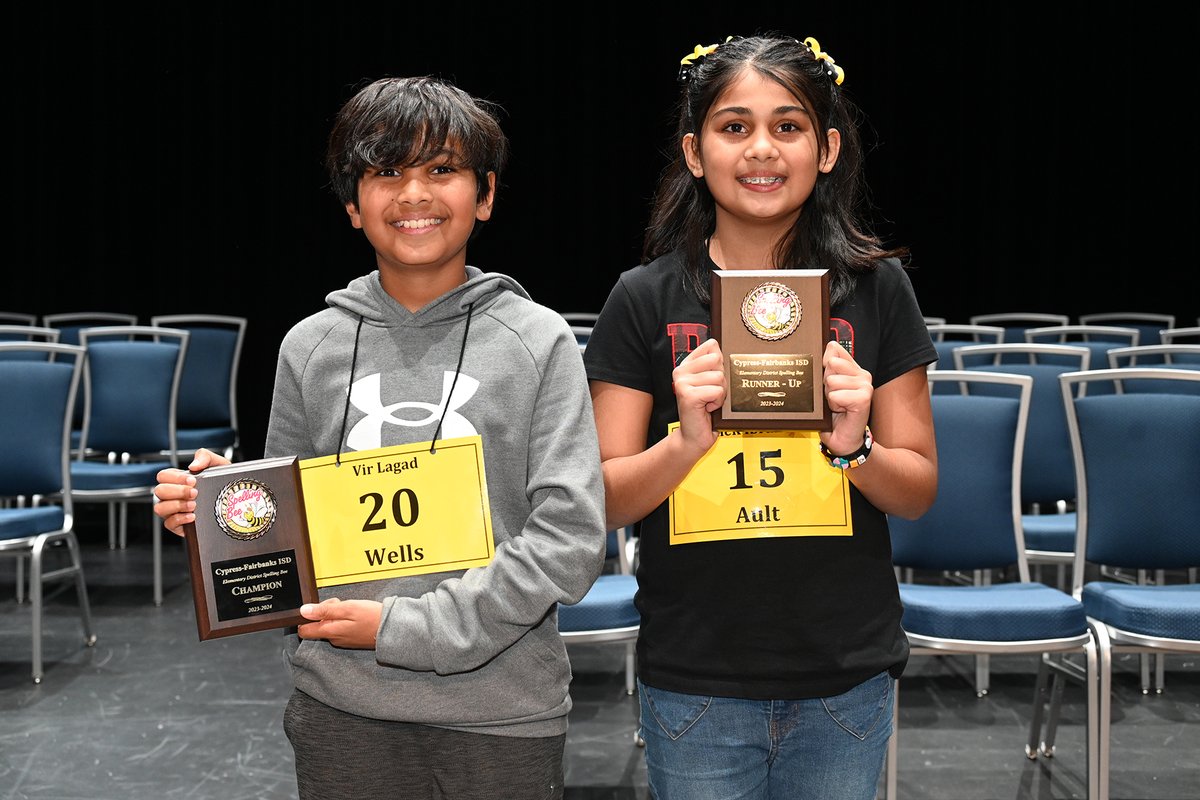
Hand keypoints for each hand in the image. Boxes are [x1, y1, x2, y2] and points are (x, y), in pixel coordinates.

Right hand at [152, 447, 230, 535]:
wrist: (236, 502)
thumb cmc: (222, 483)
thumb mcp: (218, 465)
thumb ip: (205, 457)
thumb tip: (194, 465)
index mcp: (178, 480)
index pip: (163, 476)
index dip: (175, 478)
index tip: (192, 480)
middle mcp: (172, 495)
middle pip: (159, 491)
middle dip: (177, 491)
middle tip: (195, 493)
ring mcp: (173, 510)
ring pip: (160, 508)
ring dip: (176, 505)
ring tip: (194, 505)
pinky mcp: (178, 525)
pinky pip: (169, 523)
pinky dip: (180, 519)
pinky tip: (193, 516)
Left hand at [297, 598, 381, 648]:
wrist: (392, 629)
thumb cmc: (371, 617)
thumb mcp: (347, 608)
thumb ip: (324, 609)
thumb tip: (304, 611)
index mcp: (330, 631)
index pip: (304, 631)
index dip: (305, 618)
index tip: (315, 608)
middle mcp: (334, 639)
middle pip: (318, 624)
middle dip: (324, 611)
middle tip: (340, 604)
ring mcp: (342, 641)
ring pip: (329, 625)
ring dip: (335, 614)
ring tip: (350, 608)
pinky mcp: (350, 640)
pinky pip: (340, 628)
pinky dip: (343, 619)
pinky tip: (355, 615)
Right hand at [672, 338, 726, 455]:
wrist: (693, 436)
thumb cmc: (705, 410)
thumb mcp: (710, 382)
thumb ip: (714, 364)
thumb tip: (717, 345)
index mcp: (685, 365)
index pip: (712, 346)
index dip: (719, 363)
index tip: (711, 378)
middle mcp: (680, 371)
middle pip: (717, 361)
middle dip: (721, 379)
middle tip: (711, 393)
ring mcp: (682, 382)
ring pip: (719, 377)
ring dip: (720, 393)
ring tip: (708, 402)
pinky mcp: (688, 395)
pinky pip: (717, 391)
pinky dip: (717, 402)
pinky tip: (707, 408)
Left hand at [820, 340, 872, 454]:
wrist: (842, 438)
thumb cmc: (833, 414)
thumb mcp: (825, 387)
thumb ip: (826, 366)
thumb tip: (829, 345)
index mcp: (852, 368)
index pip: (834, 349)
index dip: (823, 363)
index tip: (826, 380)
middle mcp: (862, 374)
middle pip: (830, 364)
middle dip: (824, 383)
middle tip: (832, 397)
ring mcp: (865, 385)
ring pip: (831, 380)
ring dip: (829, 396)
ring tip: (836, 405)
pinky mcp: (864, 398)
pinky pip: (836, 395)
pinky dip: (833, 405)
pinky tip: (841, 410)